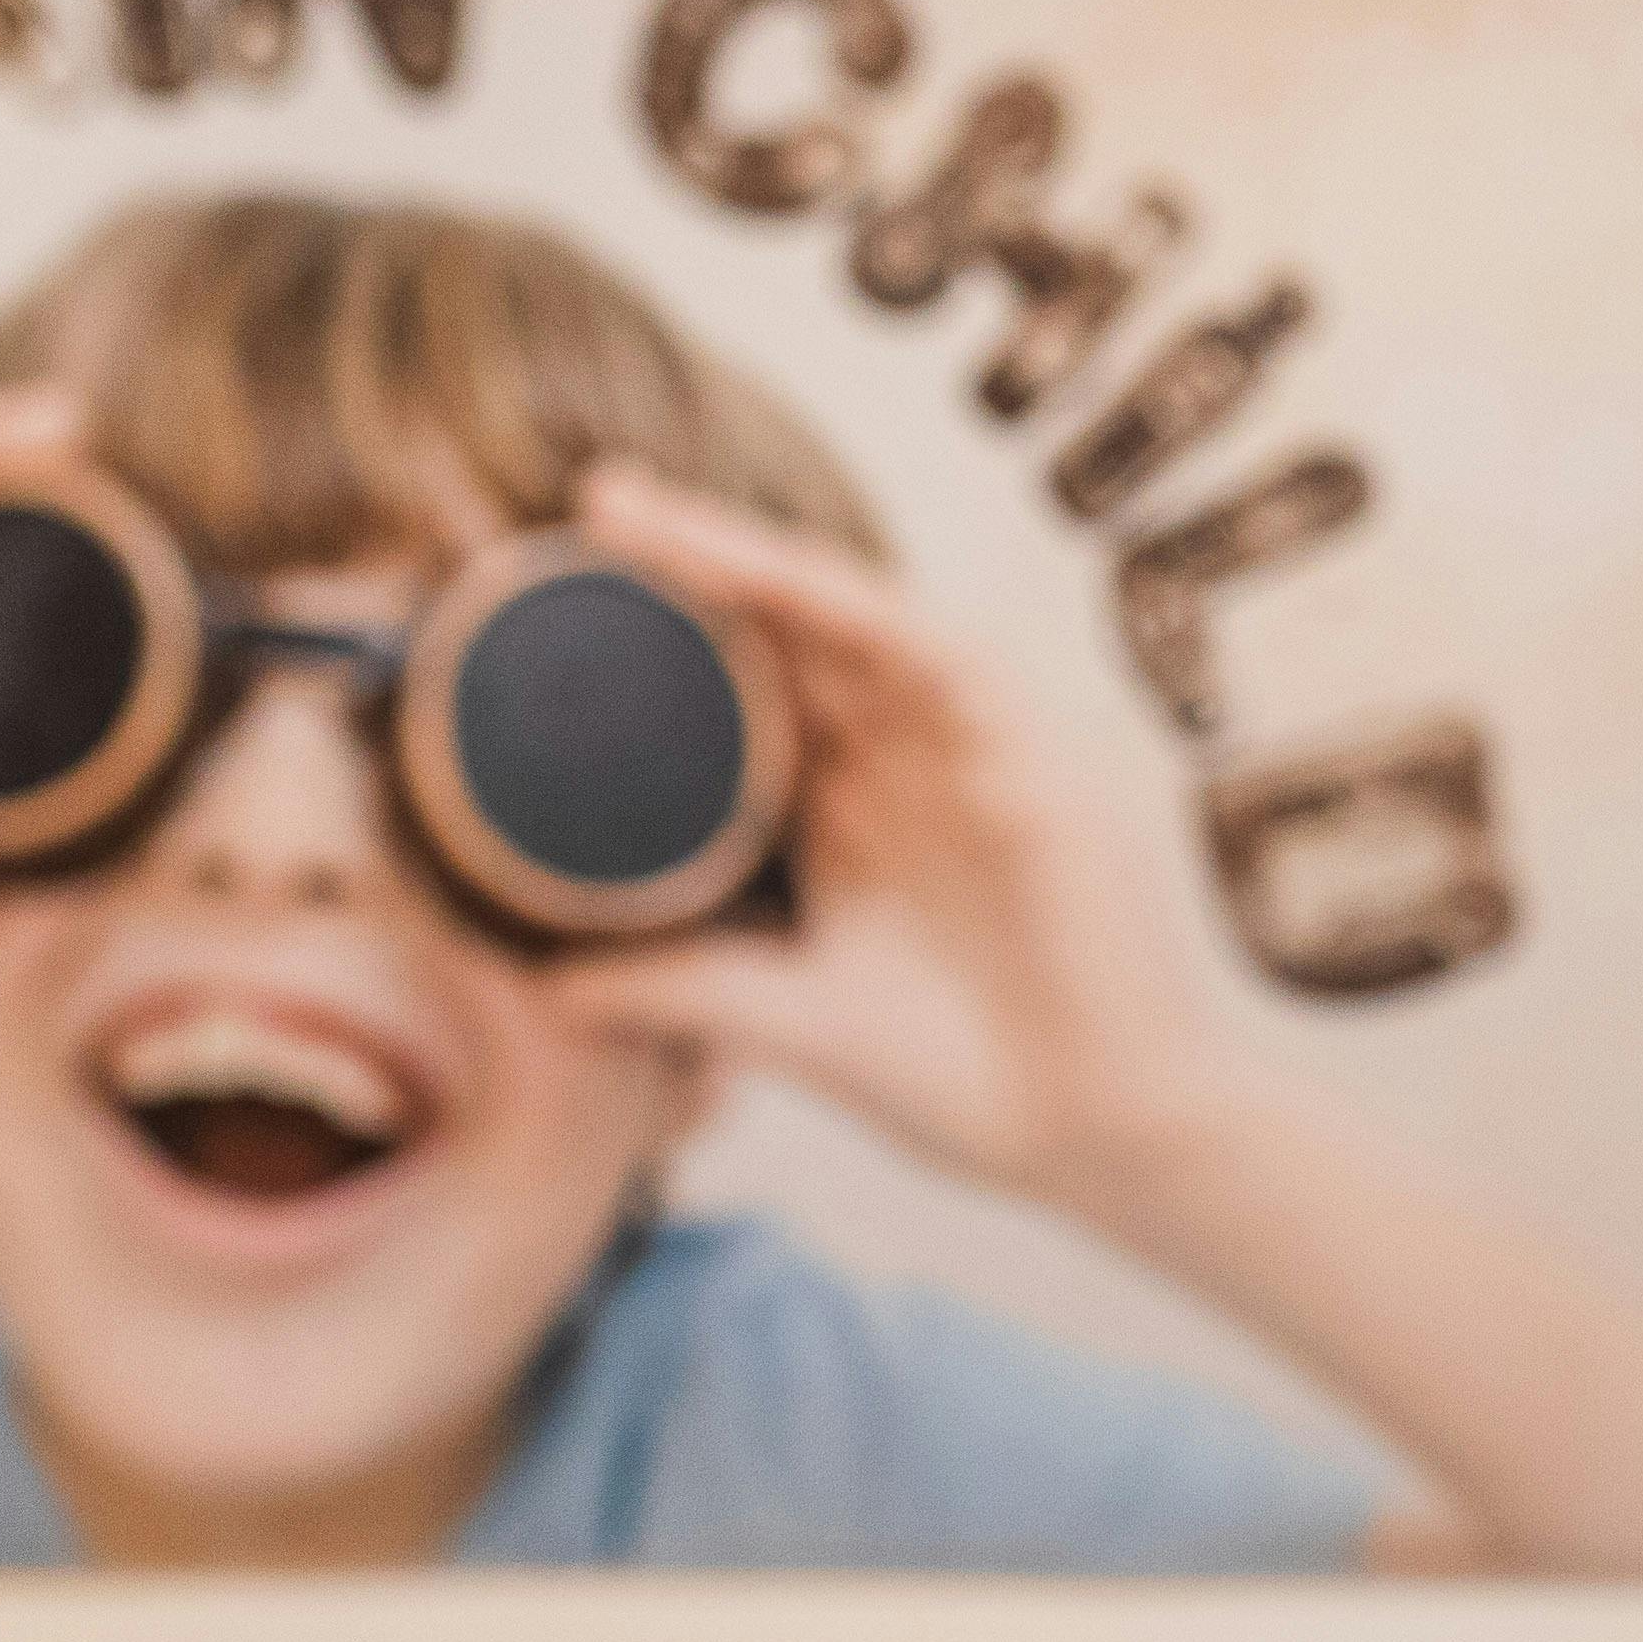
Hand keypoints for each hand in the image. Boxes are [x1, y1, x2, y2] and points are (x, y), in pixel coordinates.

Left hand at [537, 468, 1241, 1209]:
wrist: (1101, 1131)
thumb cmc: (969, 1079)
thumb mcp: (787, 1020)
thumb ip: (679, 988)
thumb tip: (546, 988)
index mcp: (857, 807)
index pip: (751, 691)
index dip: (661, 640)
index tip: (541, 611)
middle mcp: (908, 757)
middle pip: (786, 632)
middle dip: (684, 566)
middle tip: (578, 510)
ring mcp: (970, 745)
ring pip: (844, 617)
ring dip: (739, 556)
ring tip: (629, 510)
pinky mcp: (1028, 751)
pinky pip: (928, 648)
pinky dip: (842, 606)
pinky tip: (756, 568)